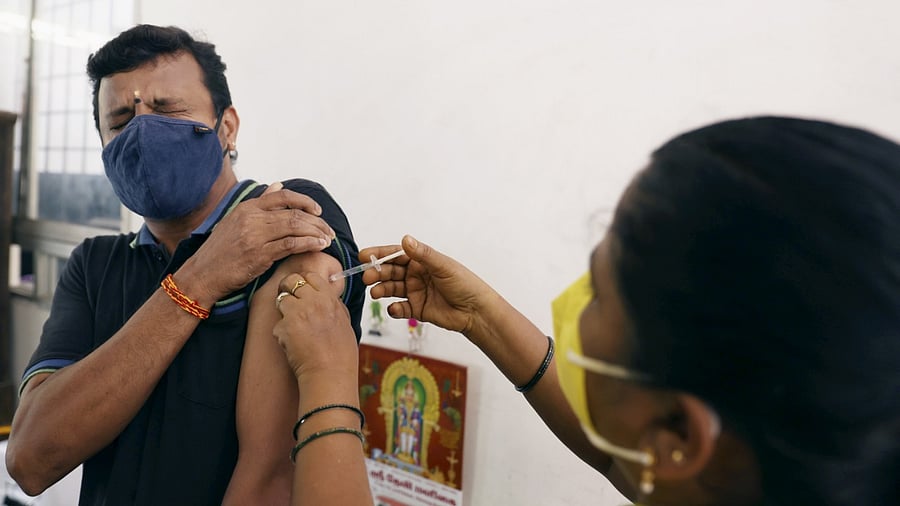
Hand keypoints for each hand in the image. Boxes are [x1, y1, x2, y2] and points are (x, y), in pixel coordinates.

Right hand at [180, 182, 335, 300]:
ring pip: (295, 227)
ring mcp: (255, 236)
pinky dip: (309, 244)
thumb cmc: (220, 251)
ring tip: (327, 239)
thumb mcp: (236, 220)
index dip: (305, 201)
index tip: (318, 211)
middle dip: (317, 222)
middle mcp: (252, 218)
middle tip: (328, 230)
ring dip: (316, 232)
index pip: (283, 196)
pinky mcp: (259, 254)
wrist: (202, 274)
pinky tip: (318, 246)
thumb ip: (260, 204)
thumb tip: (277, 185)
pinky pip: (291, 245)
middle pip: (294, 213)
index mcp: (247, 208)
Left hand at [273, 272, 357, 380]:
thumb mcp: (344, 321)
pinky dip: (283, 333)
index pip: (311, 276)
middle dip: (287, 288)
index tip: (302, 290)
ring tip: (293, 326)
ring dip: (284, 311)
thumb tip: (324, 296)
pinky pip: (278, 324)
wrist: (330, 374)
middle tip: (289, 299)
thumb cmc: (340, 353)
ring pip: (281, 299)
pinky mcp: (283, 327)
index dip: (304, 283)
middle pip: (291, 281)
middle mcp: (312, 301)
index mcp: (329, 298)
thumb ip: (332, 305)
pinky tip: (294, 343)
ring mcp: (296, 313)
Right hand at [361, 235, 496, 335]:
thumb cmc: (464, 283)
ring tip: (375, 293)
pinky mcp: (417, 309)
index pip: (396, 254)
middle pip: (390, 272)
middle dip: (377, 273)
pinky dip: (394, 309)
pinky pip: (400, 308)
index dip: (379, 254)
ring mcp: (415, 292)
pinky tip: (393, 308)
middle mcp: (416, 275)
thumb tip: (406, 239)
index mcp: (421, 261)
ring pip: (392, 289)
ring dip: (382, 290)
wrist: (475, 310)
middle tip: (367, 277)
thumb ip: (423, 254)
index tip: (364, 256)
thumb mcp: (443, 266)